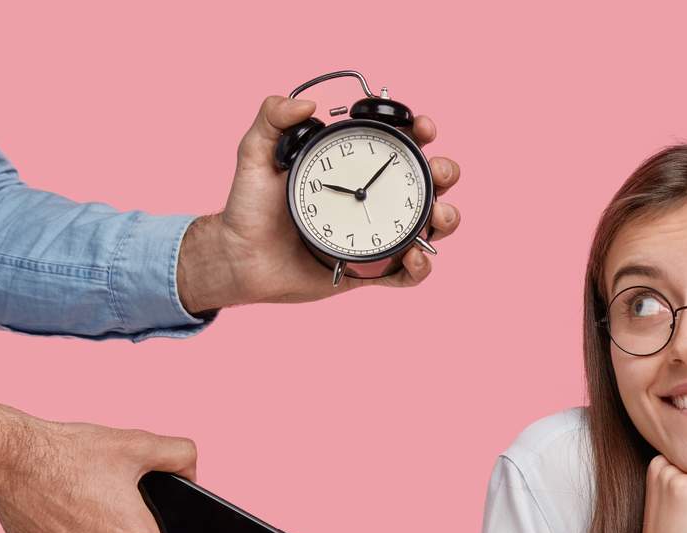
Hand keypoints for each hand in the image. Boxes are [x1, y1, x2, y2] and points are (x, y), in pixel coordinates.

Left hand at [174, 96, 462, 313]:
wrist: (240, 259)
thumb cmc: (248, 208)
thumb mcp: (255, 155)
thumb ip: (271, 119)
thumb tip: (306, 104)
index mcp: (353, 168)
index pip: (398, 145)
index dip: (419, 133)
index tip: (422, 128)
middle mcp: (371, 200)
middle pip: (427, 183)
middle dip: (445, 173)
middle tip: (437, 174)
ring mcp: (376, 236)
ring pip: (429, 227)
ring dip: (446, 219)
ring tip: (438, 216)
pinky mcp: (371, 272)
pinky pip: (407, 274)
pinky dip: (421, 268)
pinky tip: (414, 258)